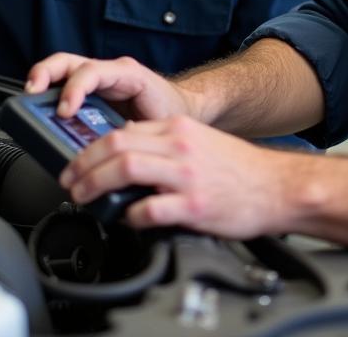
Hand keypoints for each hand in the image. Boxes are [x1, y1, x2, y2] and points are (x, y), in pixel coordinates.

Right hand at [24, 53, 196, 122]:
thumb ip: (134, 134)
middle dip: (46, 73)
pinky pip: (64, 87)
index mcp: (126, 74)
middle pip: (68, 62)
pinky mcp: (91, 94)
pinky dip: (48, 95)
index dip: (75, 89)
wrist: (183, 110)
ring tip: (27, 100)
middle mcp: (108, 74)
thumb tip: (111, 151)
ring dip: (41, 82)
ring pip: (61, 71)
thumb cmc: (171, 112)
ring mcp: (98, 82)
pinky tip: (40, 111)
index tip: (66, 111)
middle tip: (32, 92)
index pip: (93, 71)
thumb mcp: (157, 123)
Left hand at [60, 114, 296, 238]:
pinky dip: (131, 216)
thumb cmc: (239, 169)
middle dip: (83, 165)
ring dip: (95, 184)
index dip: (92, 149)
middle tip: (70, 181)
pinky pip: (150, 209)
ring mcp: (186, 175)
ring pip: (126, 169)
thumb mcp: (199, 142)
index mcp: (179, 128)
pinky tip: (128, 220)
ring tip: (84, 197)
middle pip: (116, 145)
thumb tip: (129, 149)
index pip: (122, 131)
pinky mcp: (194, 205)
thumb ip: (166, 143)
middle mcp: (180, 146)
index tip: (79, 164)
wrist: (277, 186)